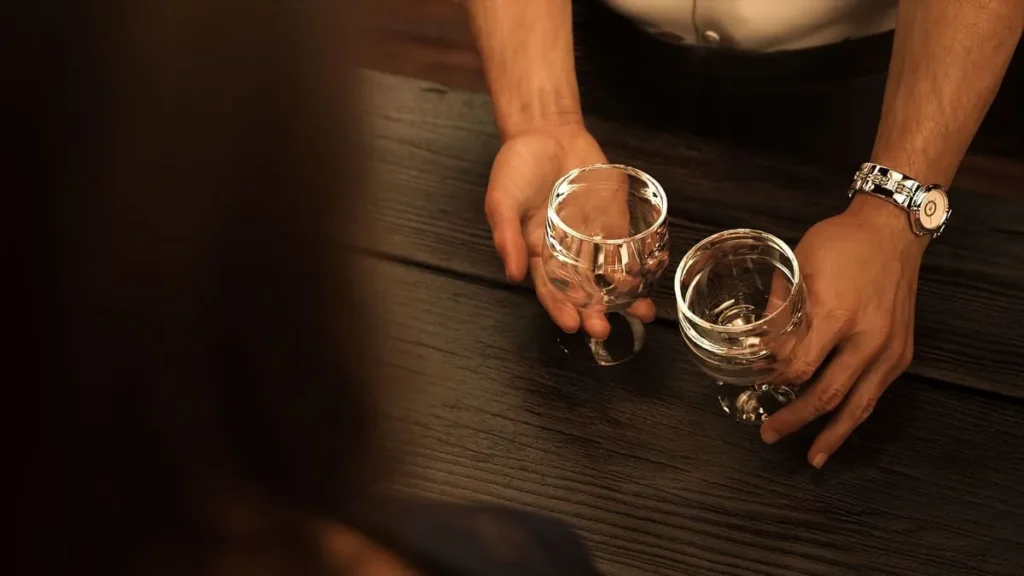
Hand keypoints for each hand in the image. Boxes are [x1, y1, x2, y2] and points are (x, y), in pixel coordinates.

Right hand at [485, 123, 655, 336]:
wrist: (547, 131)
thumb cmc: (517, 166)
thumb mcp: (502, 201)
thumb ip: (506, 238)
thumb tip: (513, 274)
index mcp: (535, 254)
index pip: (549, 290)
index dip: (559, 309)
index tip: (571, 324)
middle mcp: (565, 253)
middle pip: (581, 291)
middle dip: (593, 312)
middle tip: (603, 327)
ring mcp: (591, 238)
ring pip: (608, 276)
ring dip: (623, 297)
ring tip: (639, 313)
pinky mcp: (612, 221)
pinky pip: (627, 248)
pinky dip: (638, 265)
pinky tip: (649, 279)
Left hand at [760, 194, 927, 467]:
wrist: (892, 230)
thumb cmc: (841, 243)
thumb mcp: (797, 266)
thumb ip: (778, 309)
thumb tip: (757, 344)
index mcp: (835, 315)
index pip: (799, 367)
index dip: (775, 382)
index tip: (757, 385)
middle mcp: (866, 339)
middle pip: (827, 395)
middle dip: (795, 420)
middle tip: (768, 434)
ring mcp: (888, 349)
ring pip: (859, 404)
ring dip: (833, 434)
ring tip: (813, 457)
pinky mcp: (902, 353)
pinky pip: (876, 393)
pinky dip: (856, 414)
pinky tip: (840, 428)